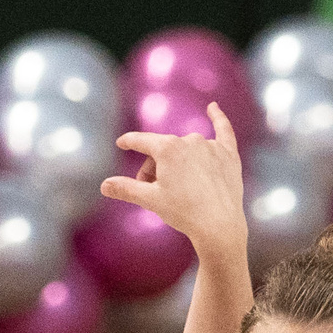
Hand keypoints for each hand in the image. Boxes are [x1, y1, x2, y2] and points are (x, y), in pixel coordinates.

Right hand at [101, 106, 247, 254]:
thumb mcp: (150, 200)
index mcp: (167, 148)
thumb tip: (104, 185)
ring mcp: (211, 146)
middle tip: (153, 190)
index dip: (128, 142)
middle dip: (154, 167)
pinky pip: (224, 131)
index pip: (141, 141)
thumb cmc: (183, 212)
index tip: (121, 143)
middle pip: (163, 149)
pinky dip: (218, 118)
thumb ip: (126, 188)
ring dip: (178, 162)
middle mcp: (190, 140)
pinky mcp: (229, 155)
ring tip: (177, 186)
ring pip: (186, 148)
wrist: (219, 226)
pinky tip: (213, 106)